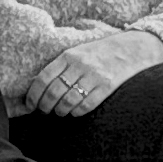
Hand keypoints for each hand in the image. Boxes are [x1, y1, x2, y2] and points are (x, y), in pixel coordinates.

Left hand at [23, 30, 162, 116]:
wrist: (132, 48)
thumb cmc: (101, 53)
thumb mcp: (79, 52)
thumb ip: (61, 66)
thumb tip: (39, 86)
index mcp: (68, 55)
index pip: (43, 78)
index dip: (33, 95)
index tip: (30, 105)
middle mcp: (80, 65)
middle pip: (53, 92)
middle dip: (45, 106)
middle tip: (44, 112)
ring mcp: (94, 75)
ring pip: (68, 101)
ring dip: (60, 111)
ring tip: (60, 113)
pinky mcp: (107, 85)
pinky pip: (86, 105)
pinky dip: (77, 112)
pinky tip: (75, 112)